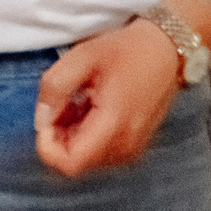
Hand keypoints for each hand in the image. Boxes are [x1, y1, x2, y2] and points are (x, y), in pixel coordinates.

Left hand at [32, 15, 183, 178]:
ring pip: (88, 158)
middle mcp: (126, 145)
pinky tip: (93, 107)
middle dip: (60, 137)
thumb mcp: (83, 57)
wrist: (168, 47)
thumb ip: (55, 87)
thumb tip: (42, 119)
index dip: (48, 146)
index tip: (48, 116)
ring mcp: (134, 147)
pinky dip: (89, 136)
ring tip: (80, 101)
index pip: (70, 164)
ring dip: (73, 136)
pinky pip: (102, 152)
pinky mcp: (136, 144)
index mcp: (114, 125)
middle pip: (76, 162)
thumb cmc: (128, 48)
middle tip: (63, 103)